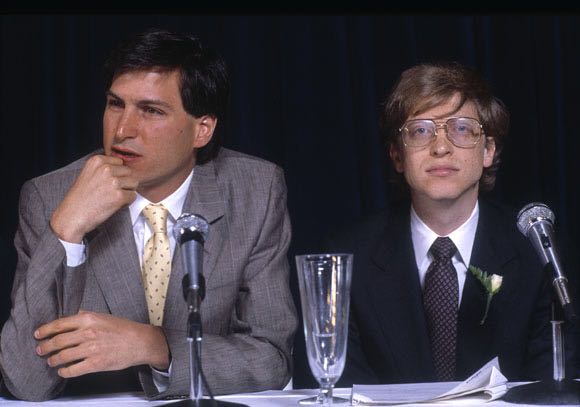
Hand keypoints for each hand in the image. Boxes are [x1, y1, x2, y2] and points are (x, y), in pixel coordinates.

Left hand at [34, 311, 169, 377]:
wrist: (140, 342)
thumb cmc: (123, 328)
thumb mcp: (104, 316)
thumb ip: (86, 316)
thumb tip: (71, 317)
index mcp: (89, 319)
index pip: (60, 324)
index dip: (45, 330)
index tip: (38, 334)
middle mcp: (88, 333)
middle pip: (58, 341)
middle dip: (45, 347)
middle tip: (40, 350)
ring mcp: (91, 349)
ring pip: (63, 356)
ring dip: (53, 360)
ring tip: (50, 361)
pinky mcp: (96, 364)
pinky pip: (73, 370)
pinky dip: (64, 371)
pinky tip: (62, 371)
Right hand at [50, 155, 137, 242]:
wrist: (71, 216)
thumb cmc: (80, 198)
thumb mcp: (88, 174)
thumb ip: (104, 168)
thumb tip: (123, 167)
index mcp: (97, 160)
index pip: (120, 162)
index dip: (116, 174)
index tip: (105, 183)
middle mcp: (106, 168)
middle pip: (129, 172)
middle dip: (123, 183)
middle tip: (109, 193)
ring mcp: (113, 182)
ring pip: (134, 183)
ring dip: (126, 192)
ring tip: (111, 198)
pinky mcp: (119, 195)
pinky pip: (133, 196)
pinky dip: (126, 202)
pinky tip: (113, 205)